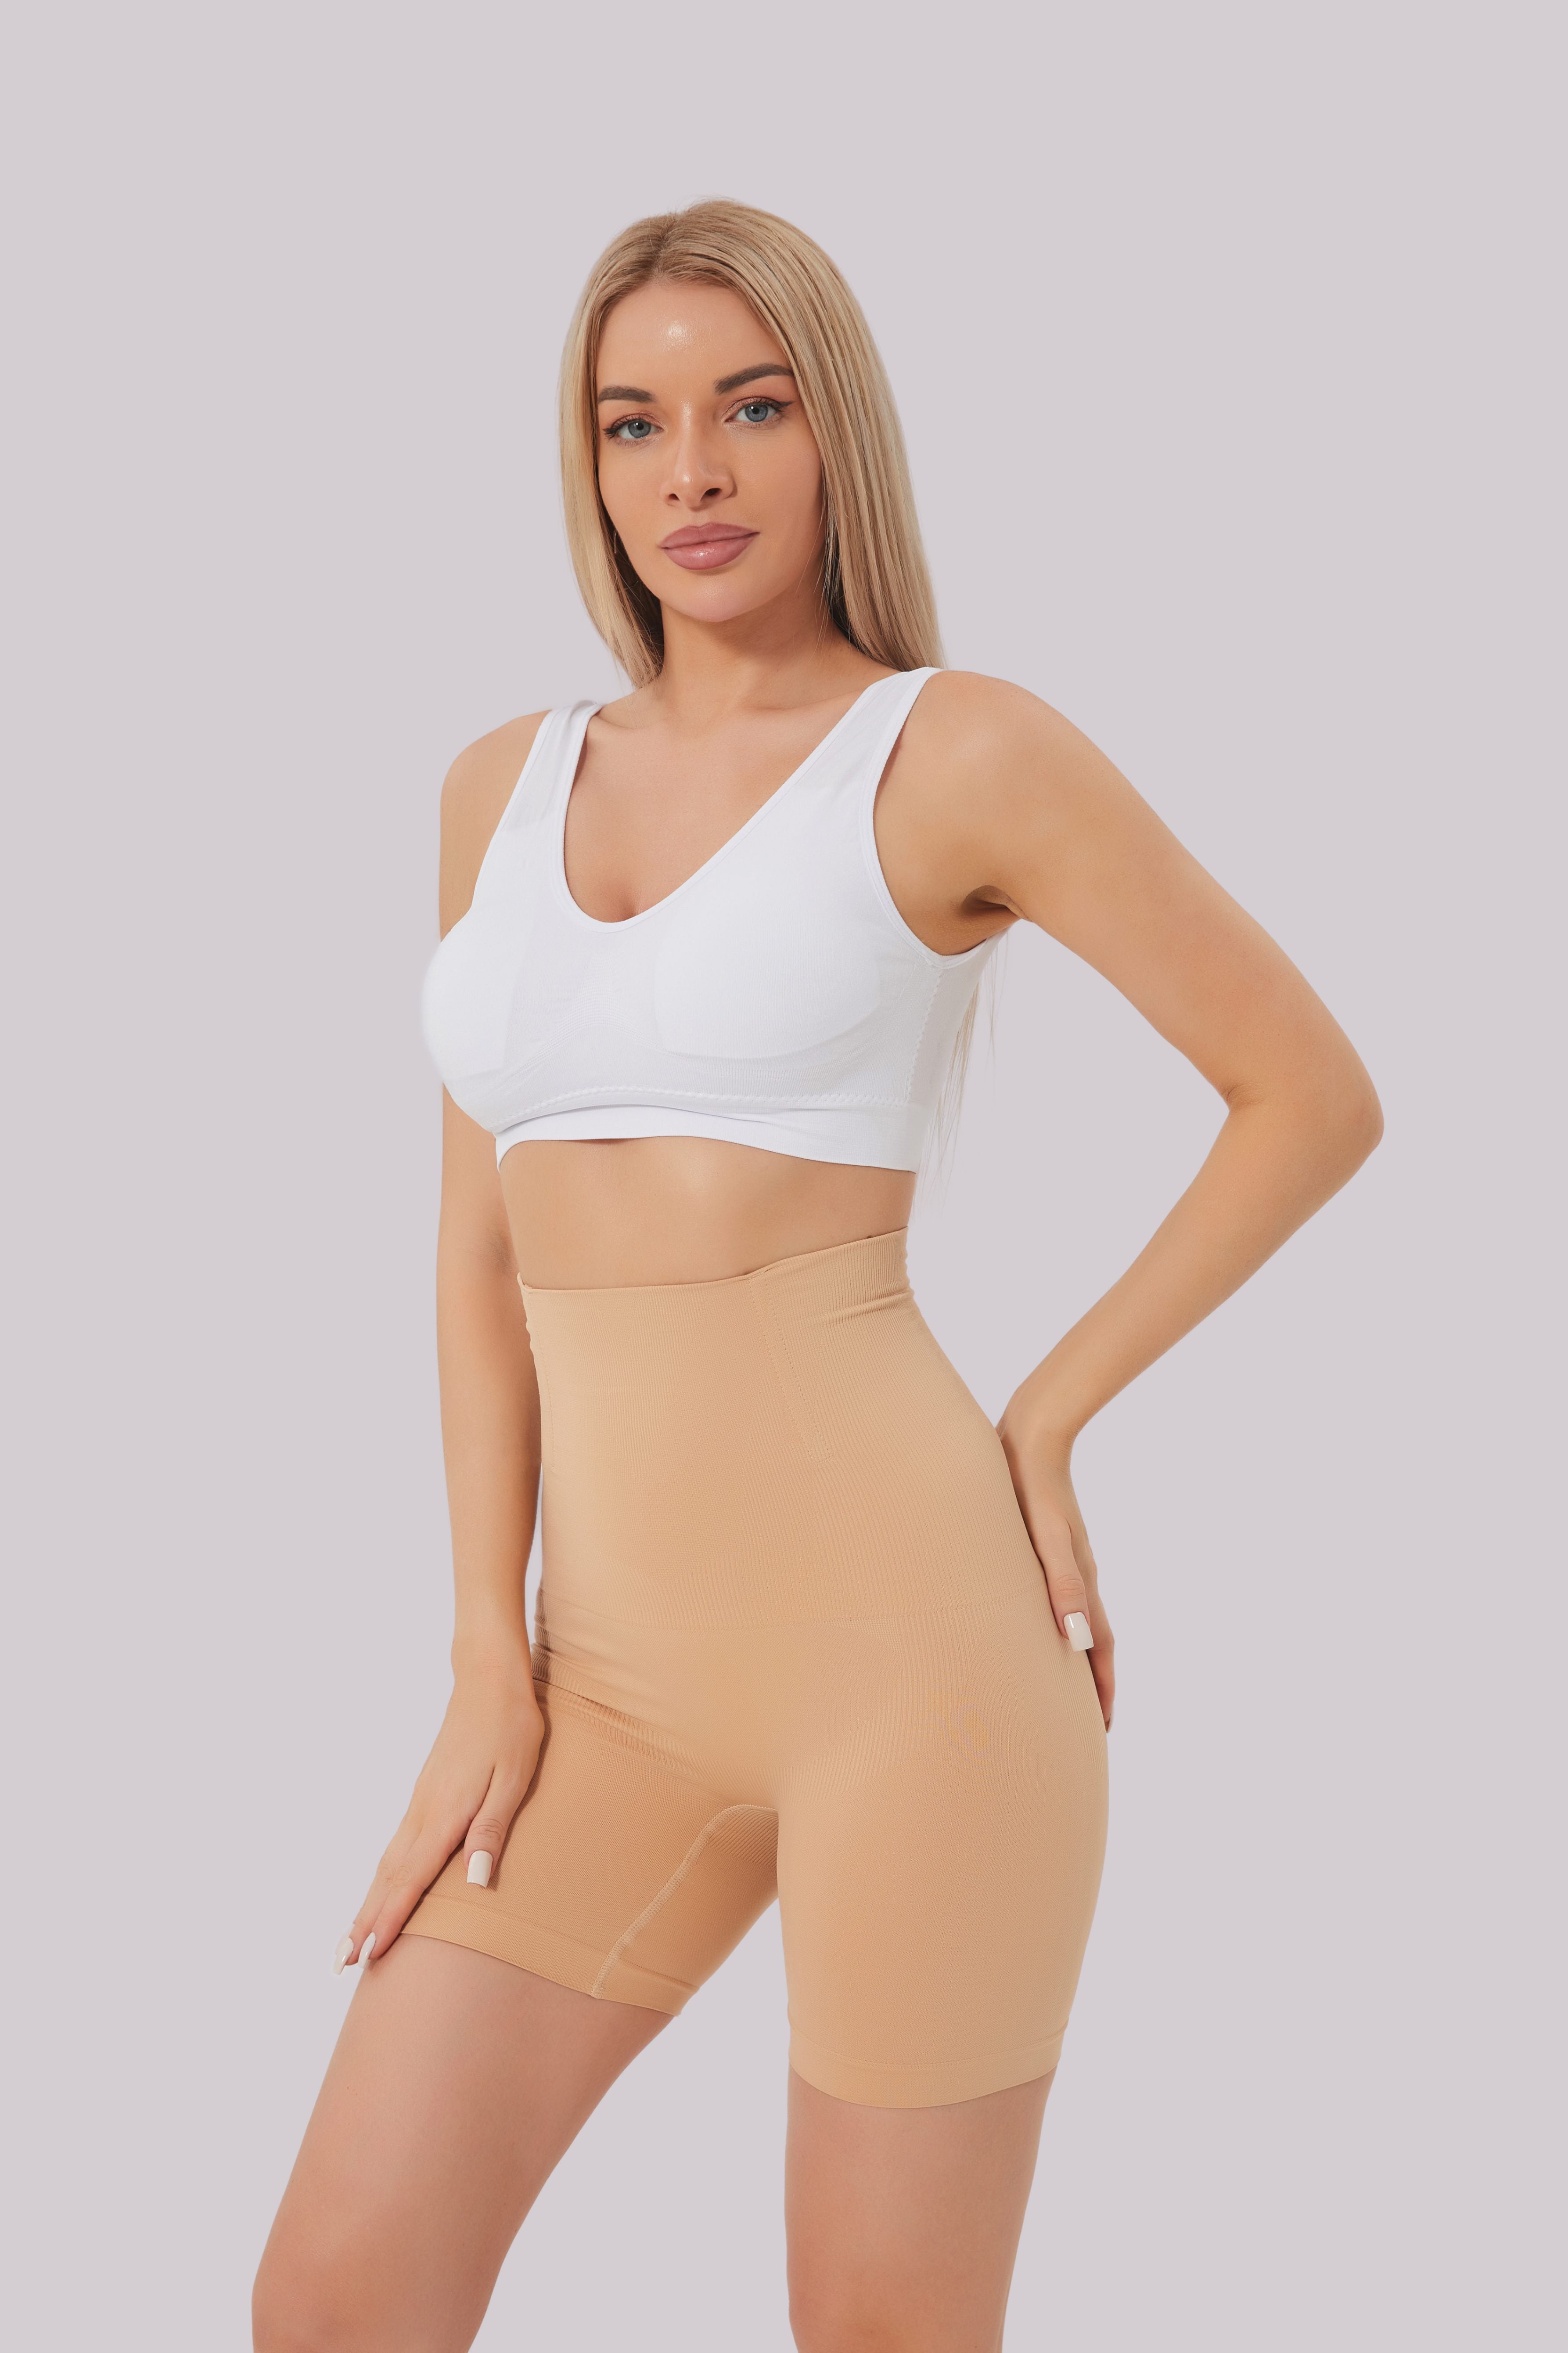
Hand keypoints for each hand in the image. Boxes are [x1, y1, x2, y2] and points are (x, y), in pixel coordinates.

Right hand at [332, 1653, 543, 1974]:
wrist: (489, 1679)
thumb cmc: (511, 1727)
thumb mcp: (514, 1777)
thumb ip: (491, 1830)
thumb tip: (474, 1881)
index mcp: (446, 1813)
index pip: (411, 1878)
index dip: (390, 1919)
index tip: (366, 1955)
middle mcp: (425, 1812)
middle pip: (388, 1877)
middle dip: (363, 1921)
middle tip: (340, 1963)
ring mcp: (421, 1802)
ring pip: (388, 1862)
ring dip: (368, 1901)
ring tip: (351, 1937)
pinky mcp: (426, 1794)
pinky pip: (398, 1845)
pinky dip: (384, 1876)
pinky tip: (383, 1887)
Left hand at [996, 1404, 1115, 1729]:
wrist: (1030, 1437)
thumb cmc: (1031, 1488)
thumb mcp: (1048, 1539)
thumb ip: (1062, 1585)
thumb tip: (1078, 1640)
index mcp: (1080, 1581)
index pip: (1099, 1648)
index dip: (1102, 1688)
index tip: (1102, 1727)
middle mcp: (1077, 1576)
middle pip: (1092, 1640)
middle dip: (1092, 1682)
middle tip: (1087, 1723)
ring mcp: (1063, 1561)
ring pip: (1074, 1619)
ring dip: (1075, 1655)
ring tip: (1064, 1686)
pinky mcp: (1045, 1546)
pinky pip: (1056, 1596)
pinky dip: (1056, 1621)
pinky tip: (1039, 1624)